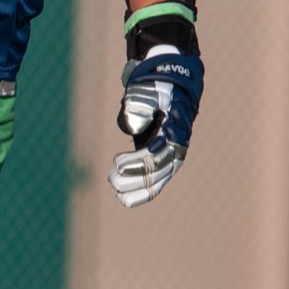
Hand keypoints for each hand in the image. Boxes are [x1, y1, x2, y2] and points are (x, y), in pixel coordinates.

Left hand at [108, 51, 202, 206]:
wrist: (171, 90)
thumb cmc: (156, 90)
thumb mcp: (148, 91)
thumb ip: (140, 105)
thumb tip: (133, 127)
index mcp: (175, 130)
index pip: (158, 153)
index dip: (137, 162)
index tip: (116, 162)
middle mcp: (177, 147)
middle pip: (158, 171)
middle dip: (133, 178)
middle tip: (111, 176)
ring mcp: (172, 157)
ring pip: (158, 181)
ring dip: (135, 188)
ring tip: (114, 188)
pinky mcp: (164, 163)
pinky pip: (157, 183)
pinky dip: (142, 193)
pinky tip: (124, 199)